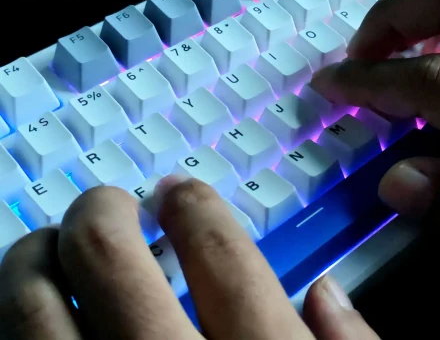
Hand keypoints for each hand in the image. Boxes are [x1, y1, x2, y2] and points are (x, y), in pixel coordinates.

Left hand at [0, 178, 379, 338]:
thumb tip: (326, 294)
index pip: (217, 248)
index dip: (192, 207)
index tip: (179, 194)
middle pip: (105, 257)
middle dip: (100, 213)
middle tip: (106, 205)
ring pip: (31, 311)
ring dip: (30, 263)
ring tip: (43, 251)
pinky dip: (15, 326)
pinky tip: (31, 317)